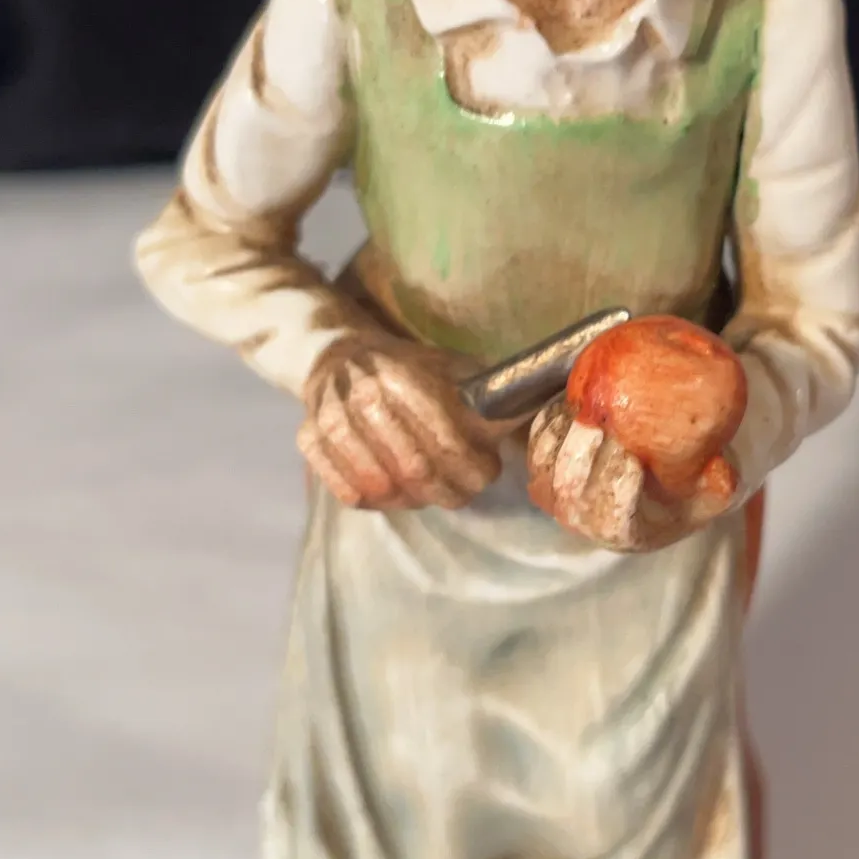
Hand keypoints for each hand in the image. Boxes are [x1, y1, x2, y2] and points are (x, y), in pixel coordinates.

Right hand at [298, 336, 505, 510]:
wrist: (340, 355)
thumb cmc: (409, 369)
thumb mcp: (453, 369)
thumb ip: (494, 395)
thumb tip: (550, 405)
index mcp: (404, 374)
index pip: (447, 441)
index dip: (473, 468)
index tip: (484, 471)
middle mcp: (362, 395)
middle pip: (416, 470)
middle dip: (449, 490)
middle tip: (461, 491)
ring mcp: (330, 419)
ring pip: (381, 487)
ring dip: (415, 499)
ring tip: (431, 492)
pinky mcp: (308, 441)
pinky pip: (347, 493)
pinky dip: (378, 502)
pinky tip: (396, 493)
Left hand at [526, 397, 737, 551]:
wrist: (652, 478)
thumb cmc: (683, 486)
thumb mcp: (714, 490)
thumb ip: (720, 486)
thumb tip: (722, 472)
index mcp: (627, 533)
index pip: (615, 519)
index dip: (619, 490)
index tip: (635, 459)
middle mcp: (588, 522)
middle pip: (572, 494)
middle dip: (581, 457)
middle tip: (602, 424)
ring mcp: (561, 499)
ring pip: (546, 471)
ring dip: (560, 438)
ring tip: (584, 408)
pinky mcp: (544, 470)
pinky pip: (536, 448)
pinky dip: (547, 425)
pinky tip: (569, 402)